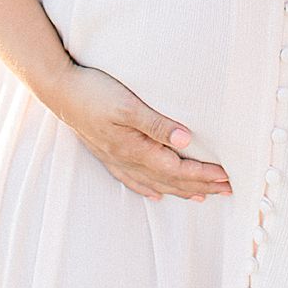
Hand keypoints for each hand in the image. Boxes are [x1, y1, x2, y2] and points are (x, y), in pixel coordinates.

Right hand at [49, 65, 231, 200]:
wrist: (59, 90)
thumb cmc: (94, 92)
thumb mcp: (128, 105)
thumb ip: (157, 124)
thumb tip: (186, 141)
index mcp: (135, 149)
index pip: (178, 169)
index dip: (204, 174)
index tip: (228, 177)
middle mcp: (126, 159)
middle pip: (170, 180)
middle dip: (200, 186)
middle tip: (228, 190)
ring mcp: (115, 158)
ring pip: (154, 182)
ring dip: (180, 190)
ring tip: (202, 197)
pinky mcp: (107, 153)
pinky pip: (132, 178)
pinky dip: (148, 188)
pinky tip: (156, 194)